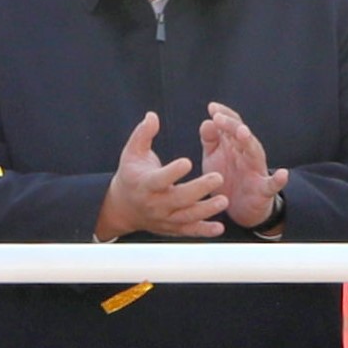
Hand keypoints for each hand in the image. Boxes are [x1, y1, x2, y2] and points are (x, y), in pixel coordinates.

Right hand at [94, 113, 226, 241]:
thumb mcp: (132, 153)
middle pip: (178, 199)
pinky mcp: (172, 228)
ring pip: (187, 216)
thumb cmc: (131, 174)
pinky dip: (204, 231)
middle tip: (218, 177)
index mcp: (145, 184)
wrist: (123, 207)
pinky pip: (189, 231)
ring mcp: (164, 218)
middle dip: (199, 189)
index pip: (159, 179)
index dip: (172, 172)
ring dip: (206, 210)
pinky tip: (219, 228)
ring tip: (224, 200)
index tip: (188, 161)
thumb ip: (143, 134)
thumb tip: (152, 116)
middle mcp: (155, 203)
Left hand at [194, 99, 287, 231]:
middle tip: (218, 118)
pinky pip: (272, 184)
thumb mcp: (214, 158)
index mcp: (236, 145)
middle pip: (243, 136)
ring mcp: (257, 171)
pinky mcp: (264, 190)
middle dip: (232, 125)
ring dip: (250, 142)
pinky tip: (284, 174)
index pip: (233, 124)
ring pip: (256, 153)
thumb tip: (207, 121)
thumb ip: (210, 140)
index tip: (212, 107)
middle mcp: (248, 154)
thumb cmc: (227, 178)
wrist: (240, 209)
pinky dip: (279, 180)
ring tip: (243, 132)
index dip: (224, 115)